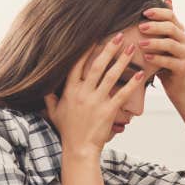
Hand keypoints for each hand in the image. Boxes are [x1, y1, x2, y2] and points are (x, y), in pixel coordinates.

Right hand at [44, 33, 145, 158]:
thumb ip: (50, 97)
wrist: (78, 149)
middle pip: (97, 65)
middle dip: (109, 48)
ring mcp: (95, 101)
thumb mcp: (54, 112)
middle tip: (120, 35)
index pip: (77, 64)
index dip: (86, 49)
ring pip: (111, 76)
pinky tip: (141, 74)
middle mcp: (82, 93)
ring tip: (132, 48)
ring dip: (122, 60)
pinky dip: (132, 83)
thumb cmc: (67, 131)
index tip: (95, 36)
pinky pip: (122, 94)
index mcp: (69, 90)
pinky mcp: (108, 111)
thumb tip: (44, 87)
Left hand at [138, 0, 184, 98]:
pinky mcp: (184, 67)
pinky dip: (158, 59)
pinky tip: (146, 57)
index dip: (158, 12)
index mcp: (179, 30)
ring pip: (171, 44)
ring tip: (140, 44)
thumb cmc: (163, 59)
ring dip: (155, 43)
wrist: (174, 83)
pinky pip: (170, 61)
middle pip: (171, 28)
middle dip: (155, 26)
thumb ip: (160, 23)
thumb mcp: (160, 40)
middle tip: (140, 27)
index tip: (143, 12)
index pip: (171, 15)